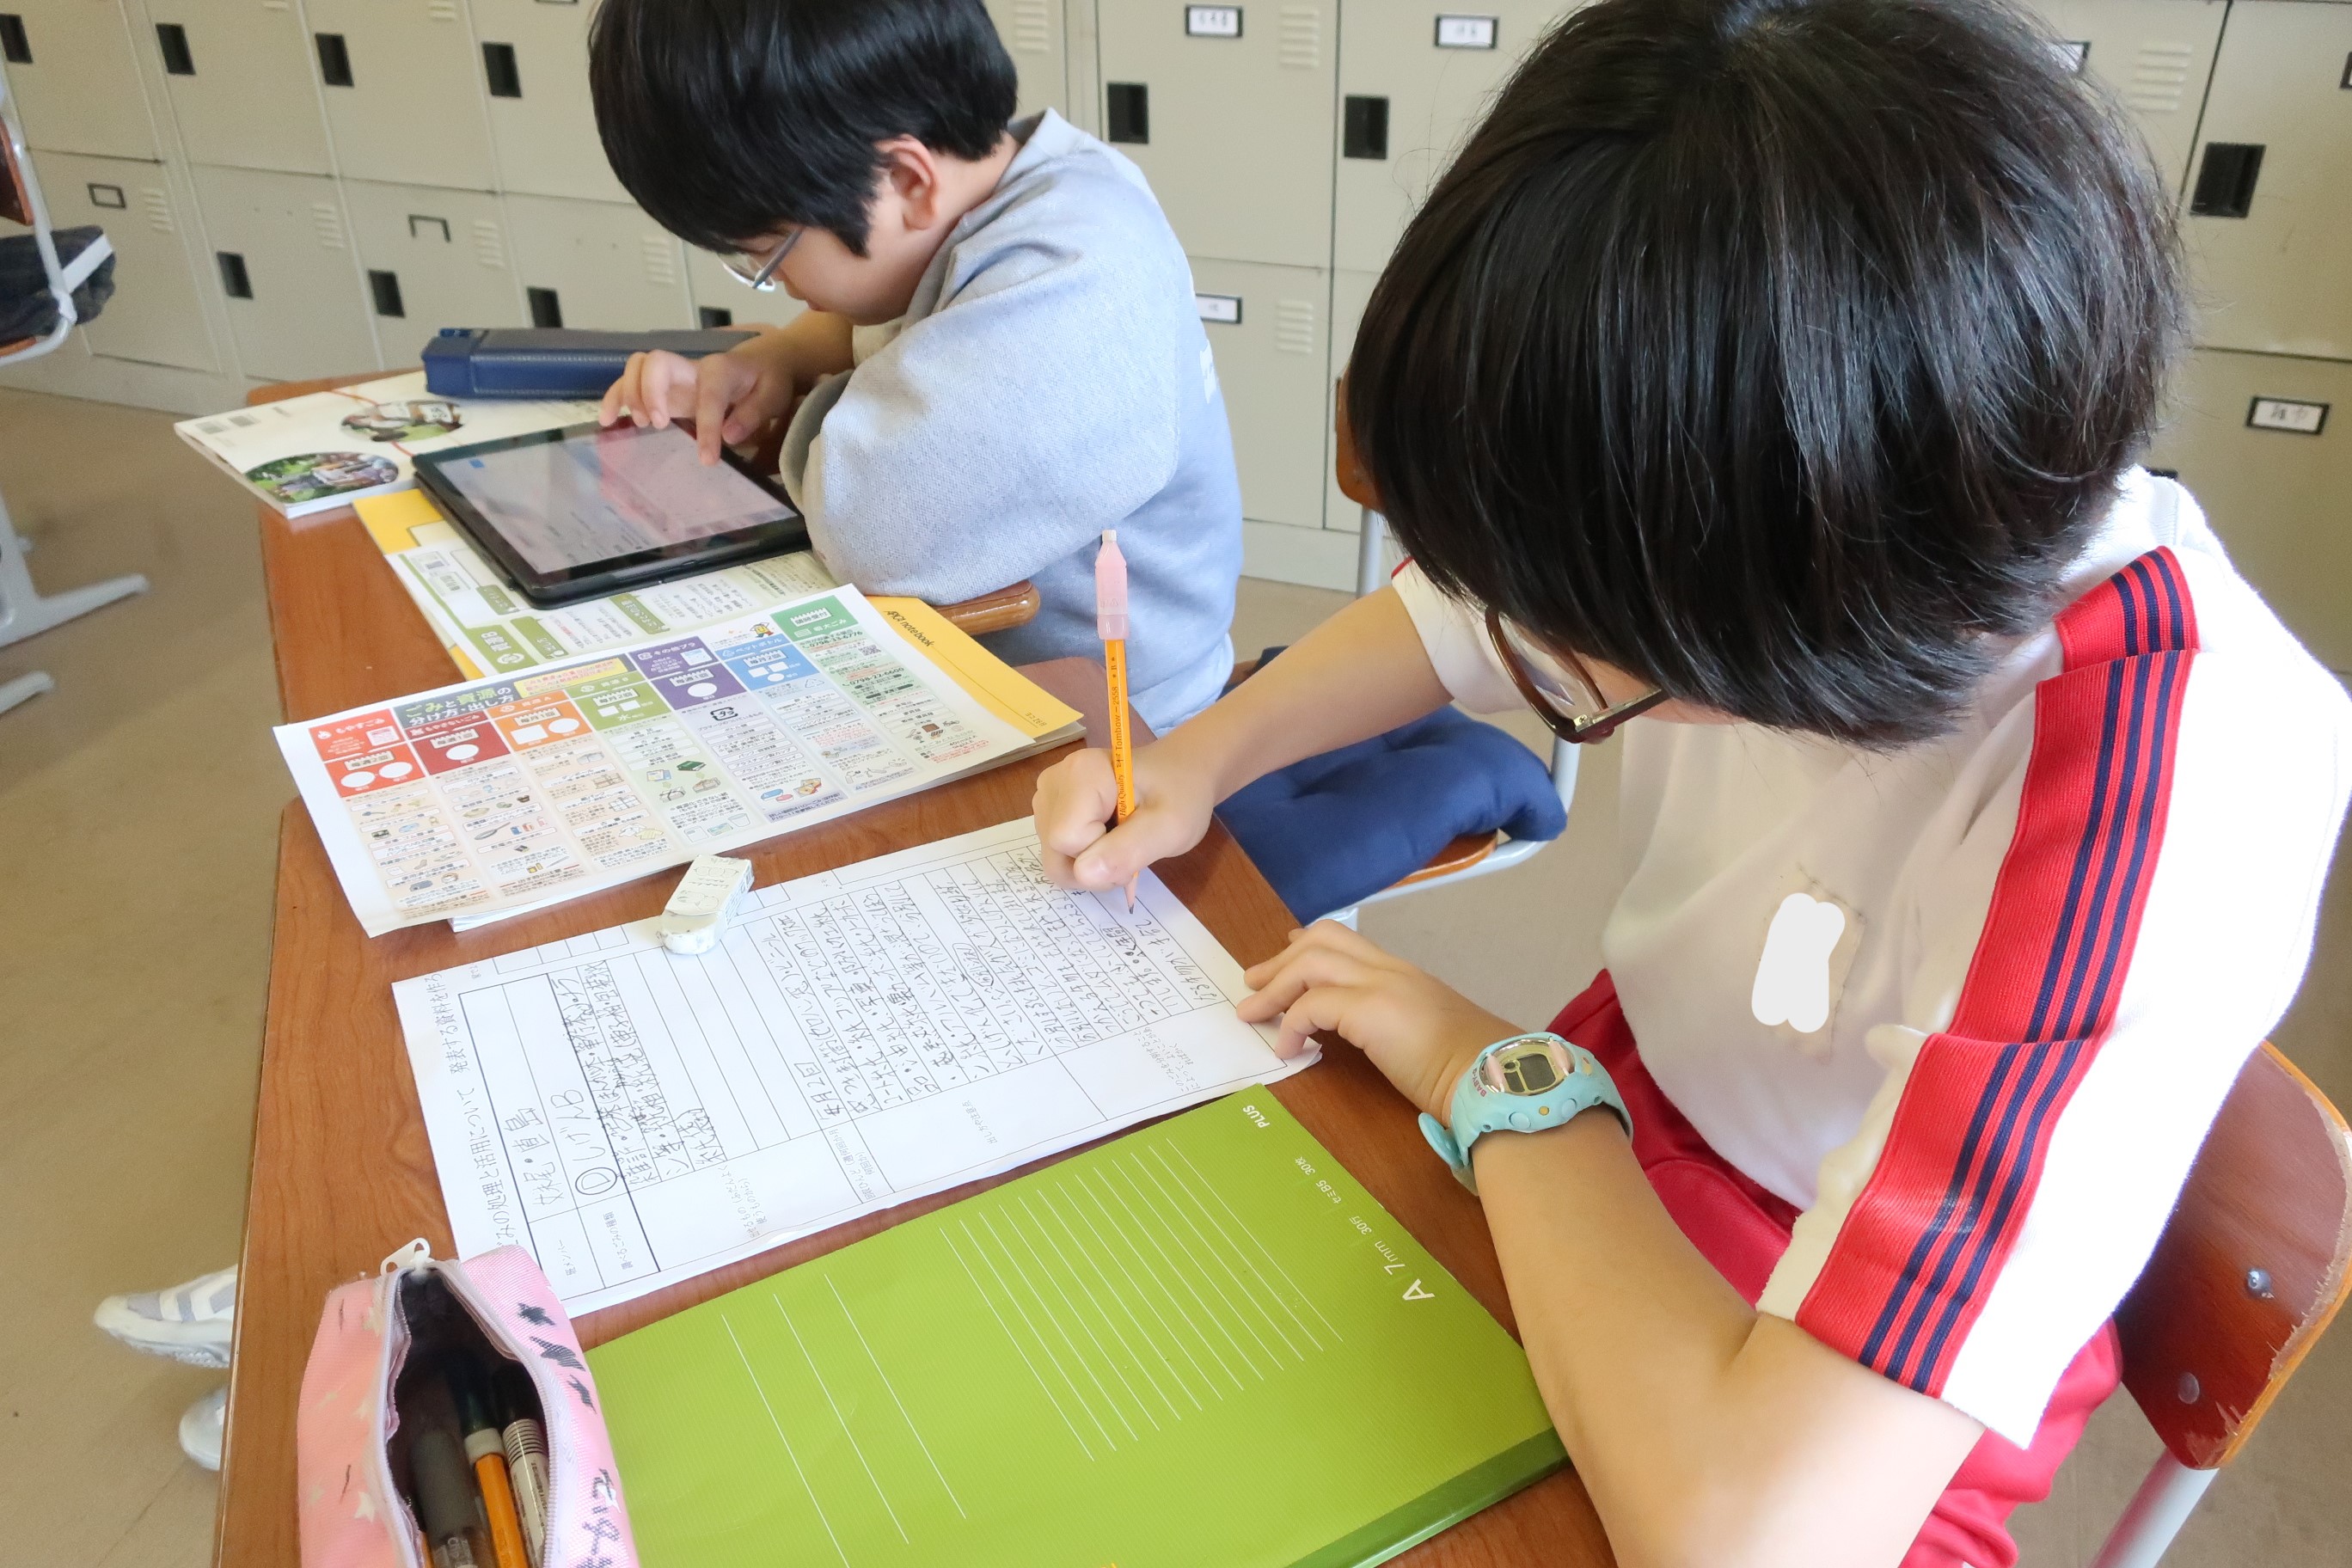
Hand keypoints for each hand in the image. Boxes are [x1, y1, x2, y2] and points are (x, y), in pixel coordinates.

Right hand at [598, 342, 794, 464]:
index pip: (708, 396)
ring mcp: (673, 376)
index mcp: (721, 370)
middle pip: (656, 363)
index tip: (707, 459)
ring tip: (636, 423)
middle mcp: (691, 368)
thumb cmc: (766, 380)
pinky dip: (615, 398)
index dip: (706, 427)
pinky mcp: (663, 387)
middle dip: (650, 391)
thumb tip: (729, 435)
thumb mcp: (774, 394)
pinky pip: (631, 384)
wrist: (761, 362)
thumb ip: (753, 413)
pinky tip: (606, 420)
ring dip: (628, 393)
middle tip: (658, 424)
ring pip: (637, 368)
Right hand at [1032, 744, 1214, 891]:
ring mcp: (1049, 793)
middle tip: (1130, 849)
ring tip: (1121, 842)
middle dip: (1092, 866)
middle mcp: (1055, 779)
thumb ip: (1128, 851)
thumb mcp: (1169, 828)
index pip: (1067, 839)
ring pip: (1053, 854)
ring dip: (1087, 864)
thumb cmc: (1181, 794)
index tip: (1135, 842)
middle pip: (1054, 850)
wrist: (1182, 773)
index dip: (1102, 856)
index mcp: (1081, 774)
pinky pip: (1056, 850)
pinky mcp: (1051, 806)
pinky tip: (1106, 839)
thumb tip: (1084, 874)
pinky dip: (1081, 857)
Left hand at [1238, 923, 1518, 1118]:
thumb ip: (1395, 1025)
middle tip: (1253, 983)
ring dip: (1275, 987)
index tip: (1285, 953)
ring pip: (1310, 962)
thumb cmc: (1470, 1071)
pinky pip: (1312, 1005)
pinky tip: (1288, 1049)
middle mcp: (1392, 969)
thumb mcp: (1426, 1035)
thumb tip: (1368, 1037)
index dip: (1308, 945)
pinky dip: (1291, 1023)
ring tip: (1254, 1013)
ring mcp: (1382, 985)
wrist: (1496, 1080)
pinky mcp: (1370, 1010)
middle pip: (1322, 939)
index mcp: (1405, 974)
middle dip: (1280, 960)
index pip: (1347, 941)